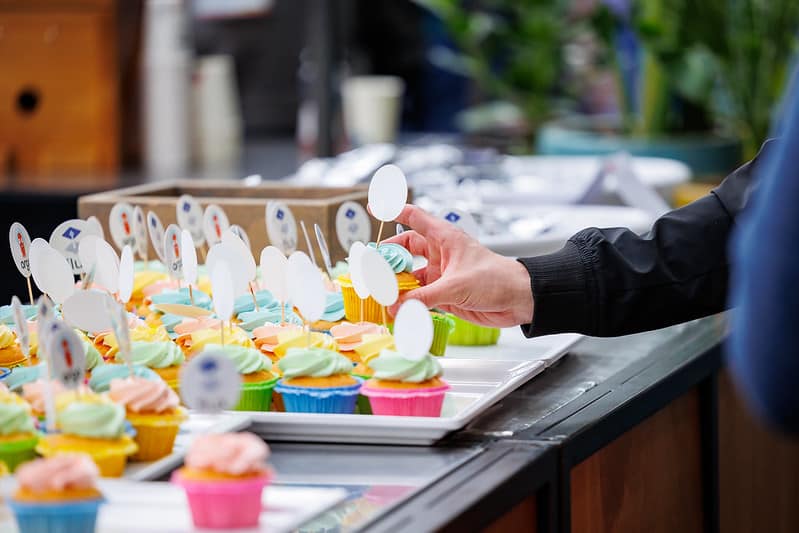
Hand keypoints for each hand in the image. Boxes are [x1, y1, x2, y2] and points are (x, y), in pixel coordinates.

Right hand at [385, 205, 533, 327]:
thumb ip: (423, 297)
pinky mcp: (445, 294)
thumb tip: (396, 306)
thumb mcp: (455, 286)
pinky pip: (420, 296)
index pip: (414, 217)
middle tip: (370, 266)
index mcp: (444, 238)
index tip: (374, 208)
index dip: (394, 210)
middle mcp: (440, 253)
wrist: (520, 299)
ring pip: (411, 275)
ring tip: (380, 292)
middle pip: (406, 249)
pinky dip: (408, 303)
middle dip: (388, 256)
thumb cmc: (497, 279)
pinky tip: (397, 310)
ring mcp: (442, 274)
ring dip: (397, 284)